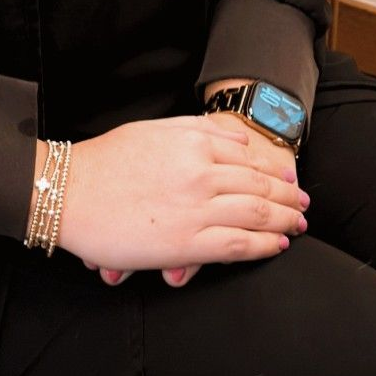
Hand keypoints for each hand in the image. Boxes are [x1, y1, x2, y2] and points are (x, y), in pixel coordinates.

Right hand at [58, 113, 306, 279]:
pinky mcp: (188, 242)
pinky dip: (264, 246)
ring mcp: (197, 208)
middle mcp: (201, 172)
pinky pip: (239, 245)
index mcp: (192, 142)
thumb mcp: (152, 129)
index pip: (248, 157)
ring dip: (285, 219)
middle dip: (288, 196)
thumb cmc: (105, 160)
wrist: (70, 192)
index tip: (288, 177)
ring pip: (257, 213)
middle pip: (260, 185)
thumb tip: (235, 136)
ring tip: (298, 224)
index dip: (273, 170)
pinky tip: (276, 246)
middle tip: (304, 204)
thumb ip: (196, 129)